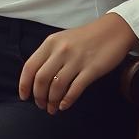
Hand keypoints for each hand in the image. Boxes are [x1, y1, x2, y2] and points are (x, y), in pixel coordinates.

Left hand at [18, 14, 138, 114]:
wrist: (113, 30)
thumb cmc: (86, 38)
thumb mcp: (62, 40)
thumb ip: (49, 55)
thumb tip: (36, 79)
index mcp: (51, 43)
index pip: (30, 66)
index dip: (24, 84)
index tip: (24, 96)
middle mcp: (61, 51)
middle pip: (41, 79)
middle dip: (38, 96)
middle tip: (41, 105)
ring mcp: (77, 60)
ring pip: (57, 86)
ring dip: (52, 101)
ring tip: (52, 109)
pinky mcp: (92, 69)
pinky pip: (75, 89)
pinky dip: (67, 100)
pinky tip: (64, 105)